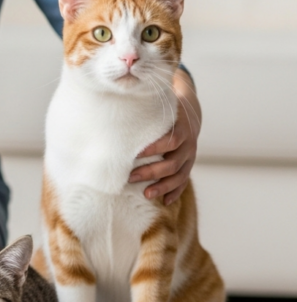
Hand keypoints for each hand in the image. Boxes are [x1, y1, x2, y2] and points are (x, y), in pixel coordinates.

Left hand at [129, 68, 201, 204]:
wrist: (188, 114)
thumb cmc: (162, 111)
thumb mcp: (157, 105)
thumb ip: (141, 107)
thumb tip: (112, 99)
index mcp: (181, 127)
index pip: (171, 140)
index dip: (155, 148)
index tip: (135, 154)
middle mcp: (188, 143)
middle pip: (172, 162)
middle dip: (151, 171)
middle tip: (130, 177)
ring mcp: (190, 156)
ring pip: (179, 175)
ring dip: (163, 186)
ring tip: (146, 195)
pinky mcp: (188, 165)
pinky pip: (184, 181)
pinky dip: (175, 192)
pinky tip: (164, 201)